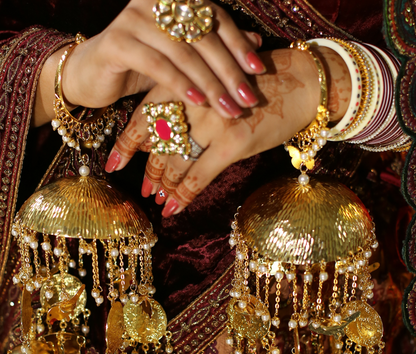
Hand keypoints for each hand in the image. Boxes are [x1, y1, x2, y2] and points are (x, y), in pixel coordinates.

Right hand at [33, 0, 265, 125]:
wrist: (89, 76)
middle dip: (228, 71)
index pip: (214, 19)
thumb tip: (256, 44)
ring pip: (183, 52)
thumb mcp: (180, 58)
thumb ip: (214, 48)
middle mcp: (154, 1)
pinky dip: (180, 84)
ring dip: (209, 83)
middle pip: (202, 36)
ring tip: (228, 108)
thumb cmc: (138, 66)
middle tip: (247, 99)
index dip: (238, 44)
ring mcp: (133, 17)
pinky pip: (158, 64)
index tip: (258, 71)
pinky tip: (198, 102)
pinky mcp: (117, 41)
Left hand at [107, 46, 350, 215]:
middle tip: (144, 189)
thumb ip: (184, 107)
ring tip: (157, 199)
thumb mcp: (214, 86)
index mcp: (185, 81)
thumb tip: (154, 140)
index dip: (126, 144)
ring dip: (163, 185)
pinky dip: (183, 195)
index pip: (143, 116)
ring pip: (175, 161)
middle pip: (157, 143)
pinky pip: (199, 175)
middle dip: (148, 170)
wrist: (302, 82)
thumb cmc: (255, 86)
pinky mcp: (234, 141)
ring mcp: (213, 120)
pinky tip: (173, 209)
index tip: (113, 165)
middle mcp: (194, 99)